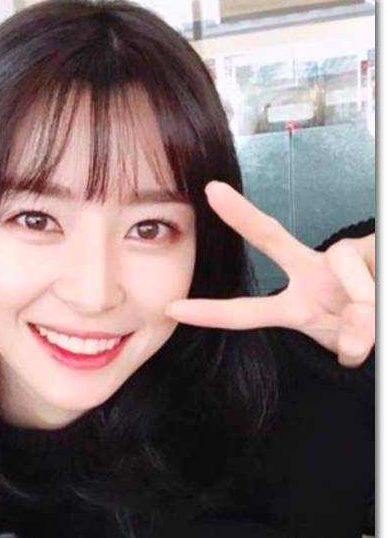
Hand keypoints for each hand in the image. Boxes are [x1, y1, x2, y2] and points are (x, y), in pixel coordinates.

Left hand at [165, 181, 374, 367]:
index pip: (247, 311)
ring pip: (343, 264)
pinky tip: (383, 296)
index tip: (173, 309)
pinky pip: (371, 268)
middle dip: (241, 216)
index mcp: (296, 305)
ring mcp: (341, 257)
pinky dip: (378, 288)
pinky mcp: (371, 245)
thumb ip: (350, 340)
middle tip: (211, 191)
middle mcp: (312, 274)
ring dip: (364, 299)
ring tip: (375, 319)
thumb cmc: (367, 331)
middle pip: (271, 238)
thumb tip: (356, 335)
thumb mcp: (351, 346)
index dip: (212, 312)